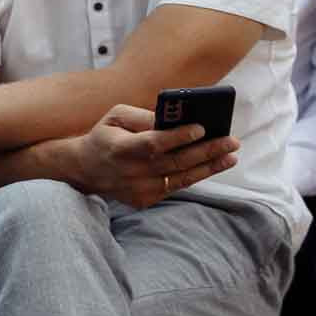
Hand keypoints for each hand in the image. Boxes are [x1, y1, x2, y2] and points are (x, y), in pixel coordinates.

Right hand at [53, 106, 236, 209]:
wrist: (84, 169)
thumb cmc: (105, 136)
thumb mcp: (116, 116)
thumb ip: (144, 116)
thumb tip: (174, 118)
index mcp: (120, 147)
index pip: (153, 144)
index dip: (178, 137)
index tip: (201, 128)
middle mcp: (130, 171)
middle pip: (175, 162)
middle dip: (206, 151)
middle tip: (231, 141)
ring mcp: (138, 189)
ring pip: (181, 178)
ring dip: (209, 166)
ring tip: (230, 156)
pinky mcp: (144, 199)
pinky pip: (175, 187)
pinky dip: (195, 175)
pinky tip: (211, 165)